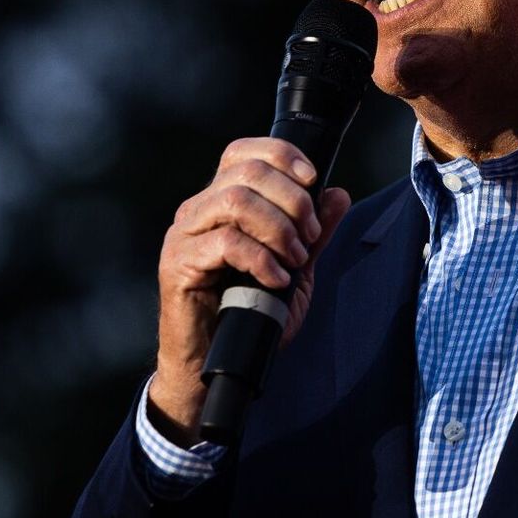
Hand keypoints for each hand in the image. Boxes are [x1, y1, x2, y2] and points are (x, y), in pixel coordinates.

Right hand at [150, 137, 353, 442]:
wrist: (214, 365)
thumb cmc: (249, 316)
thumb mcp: (293, 269)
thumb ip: (313, 233)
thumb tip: (338, 193)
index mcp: (220, 201)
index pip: (244, 152)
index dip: (283, 156)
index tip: (314, 182)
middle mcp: (197, 210)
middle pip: (247, 171)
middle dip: (293, 200)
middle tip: (309, 237)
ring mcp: (184, 235)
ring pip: (235, 200)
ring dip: (278, 227)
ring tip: (294, 259)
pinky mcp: (179, 264)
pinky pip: (225, 243)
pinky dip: (261, 258)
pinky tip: (276, 280)